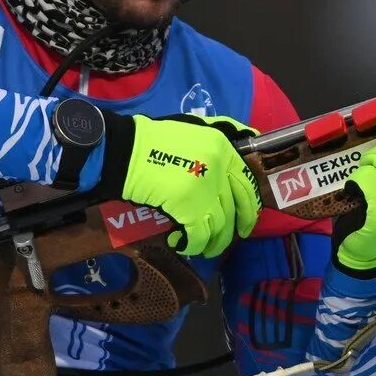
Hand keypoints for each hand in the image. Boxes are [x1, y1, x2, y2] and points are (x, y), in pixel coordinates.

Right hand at [99, 113, 260, 256]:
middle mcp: (219, 168)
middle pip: (237, 206)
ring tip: (205, 248)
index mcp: (223, 147)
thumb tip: (246, 139)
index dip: (250, 205)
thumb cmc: (155, 139)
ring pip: (220, 225)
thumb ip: (222, 132)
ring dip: (213, 242)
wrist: (126, 150)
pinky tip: (183, 245)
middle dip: (237, 227)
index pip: (246, 182)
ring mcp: (205, 189)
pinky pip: (199, 236)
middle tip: (230, 240)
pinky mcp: (188, 208)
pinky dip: (193, 245)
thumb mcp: (195, 127)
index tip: (246, 218)